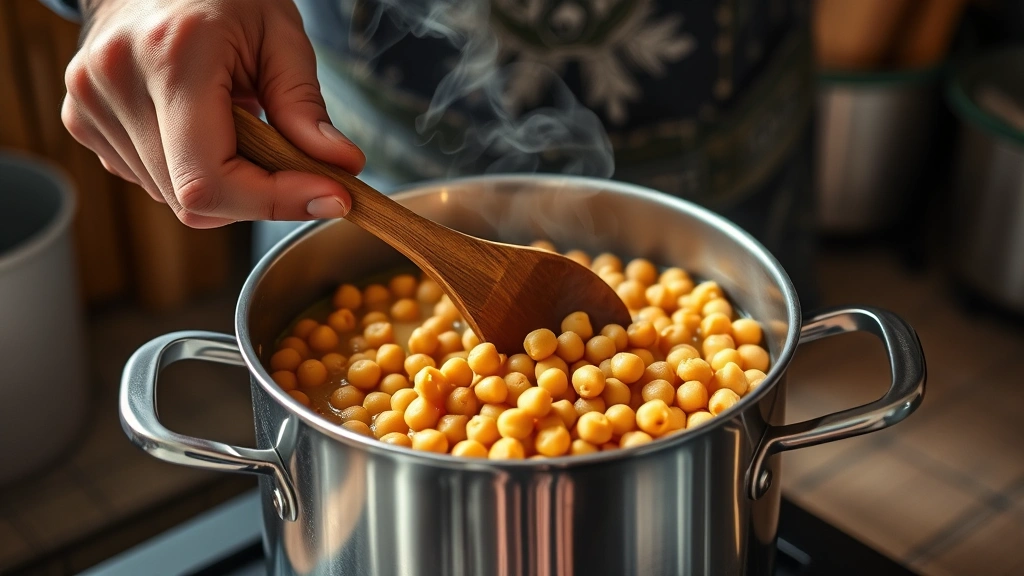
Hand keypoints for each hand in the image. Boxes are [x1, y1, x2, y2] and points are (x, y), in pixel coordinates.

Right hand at [61, 0, 364, 227]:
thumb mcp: (279, 34)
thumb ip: (304, 104)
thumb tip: (342, 165)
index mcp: (170, 57)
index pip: (210, 177)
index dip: (273, 202)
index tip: (332, 198)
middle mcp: (116, 84)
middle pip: (194, 198)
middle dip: (260, 197)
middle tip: (304, 173)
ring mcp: (90, 106)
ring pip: (174, 199)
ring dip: (229, 188)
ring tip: (245, 131)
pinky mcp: (83, 122)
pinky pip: (152, 183)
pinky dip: (195, 174)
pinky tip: (207, 130)